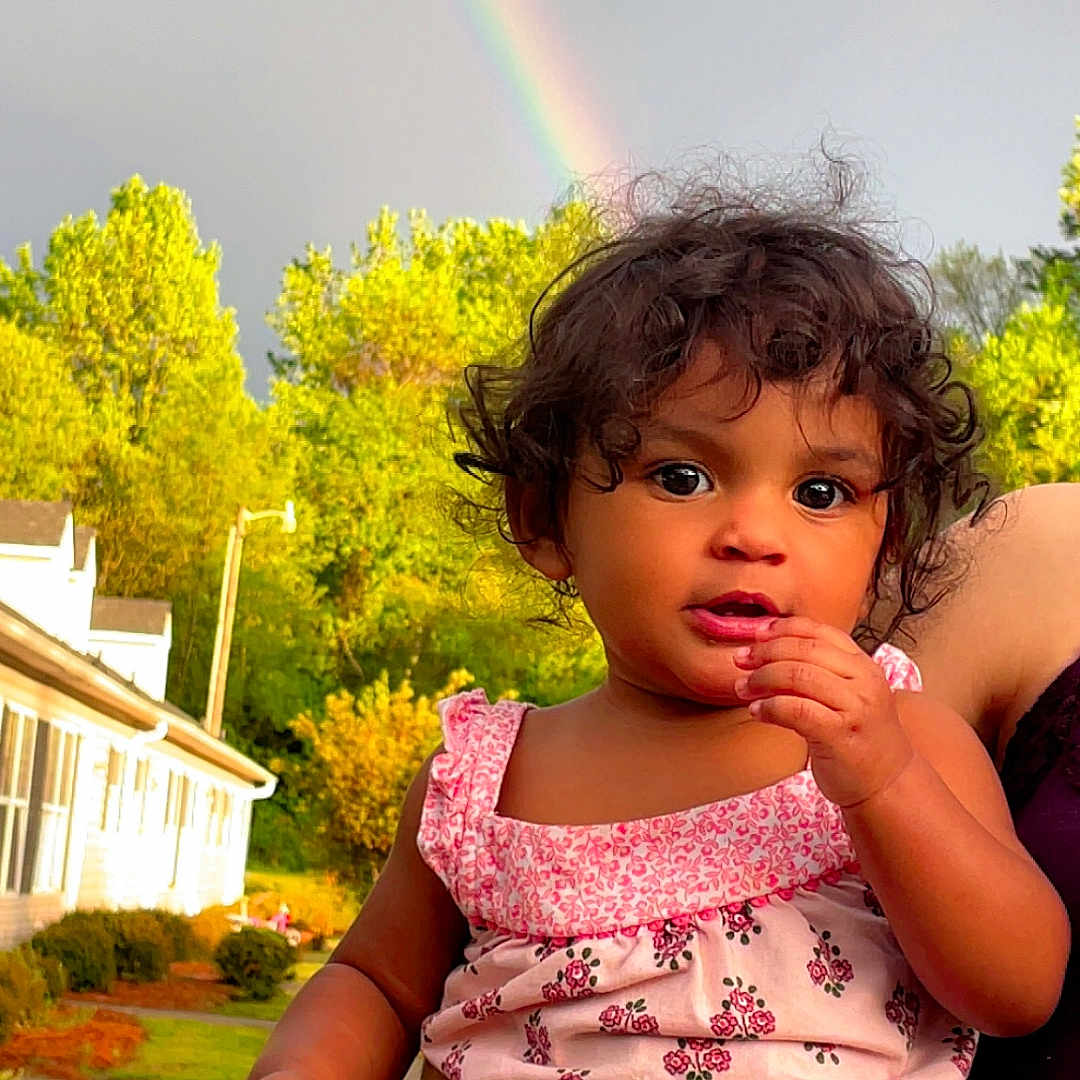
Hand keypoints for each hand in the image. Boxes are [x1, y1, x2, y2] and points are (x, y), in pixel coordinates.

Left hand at [732, 616, 913, 807]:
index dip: (783, 629)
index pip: (820, 631)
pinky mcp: (841, 733)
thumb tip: (766, 654)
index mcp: (864, 665)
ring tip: (742, 688)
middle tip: (740, 661)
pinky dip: (769, 707)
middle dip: (765, 652)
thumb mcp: (848, 696)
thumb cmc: (859, 740)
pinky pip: (795, 709)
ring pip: (797, 675)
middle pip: (804, 650)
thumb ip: (819, 674)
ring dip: (761, 679)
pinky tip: (756, 711)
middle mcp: (864, 680)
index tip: (757, 633)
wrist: (890, 784)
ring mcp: (855, 706)